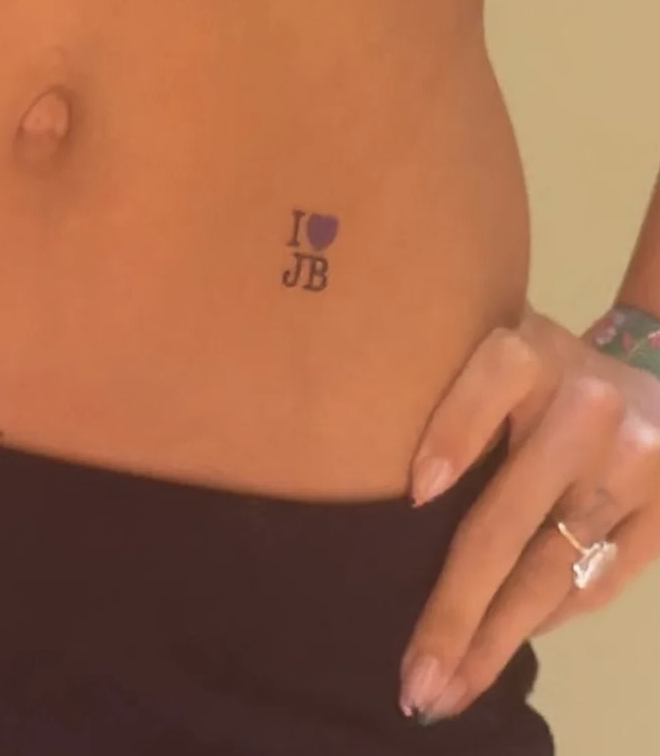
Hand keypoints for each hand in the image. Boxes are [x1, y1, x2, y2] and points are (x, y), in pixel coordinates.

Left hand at [399, 304, 659, 722]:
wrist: (648, 379)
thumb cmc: (540, 374)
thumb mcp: (494, 358)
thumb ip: (454, 402)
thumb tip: (406, 499)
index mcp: (532, 355)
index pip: (490, 382)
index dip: (453, 436)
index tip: (416, 493)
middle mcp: (587, 408)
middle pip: (508, 521)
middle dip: (457, 611)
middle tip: (416, 678)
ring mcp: (633, 464)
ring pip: (552, 570)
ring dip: (497, 639)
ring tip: (451, 686)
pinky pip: (598, 583)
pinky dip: (549, 619)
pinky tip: (507, 640)